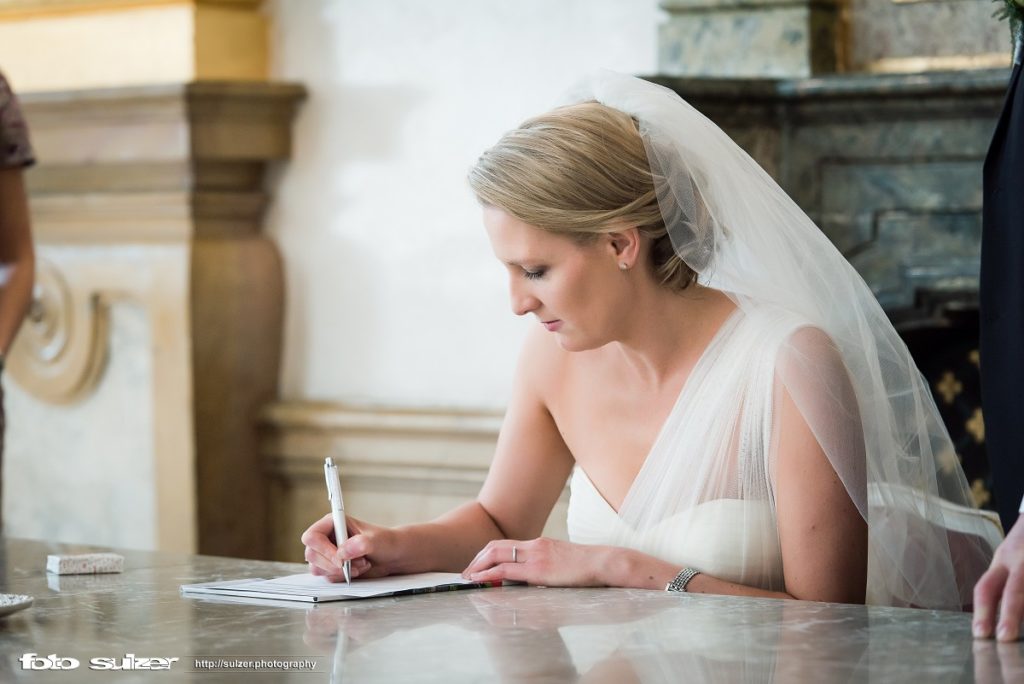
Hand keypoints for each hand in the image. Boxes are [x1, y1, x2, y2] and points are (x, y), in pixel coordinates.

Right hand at [300, 513, 404, 580]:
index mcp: (333, 523)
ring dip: (339, 572)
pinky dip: (342, 577)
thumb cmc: (386, 542)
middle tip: (352, 565)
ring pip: (317, 568)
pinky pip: (327, 577)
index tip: (340, 560)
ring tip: (360, 564)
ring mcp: (328, 553)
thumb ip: (361, 544)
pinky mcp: (332, 567)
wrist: (393, 556)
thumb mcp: (377, 540)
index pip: (312, 536)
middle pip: (311, 555)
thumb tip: (343, 551)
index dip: (323, 550)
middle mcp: (327, 537)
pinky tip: (357, 570)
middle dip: (333, 564)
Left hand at [460, 537, 611, 586]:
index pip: (505, 544)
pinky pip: (506, 570)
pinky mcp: (539, 569)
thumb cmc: (587, 567)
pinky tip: (481, 580)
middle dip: (477, 558)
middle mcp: (534, 545)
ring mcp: (536, 556)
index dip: (487, 554)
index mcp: (539, 543)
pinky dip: (489, 574)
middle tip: (466, 572)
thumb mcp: (562, 562)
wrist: (603, 563)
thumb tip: (533, 578)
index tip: (477, 565)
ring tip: (468, 577)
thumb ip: (545, 566)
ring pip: (497, 555)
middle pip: (495, 546)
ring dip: (479, 566)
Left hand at [974, 518, 1023, 639]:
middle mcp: (1021, 560)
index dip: (982, 612)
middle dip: (1010, 616)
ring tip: (1022, 636)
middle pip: (1014, 590)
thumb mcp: (1010, 558)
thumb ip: (1006, 584)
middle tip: (1004, 638)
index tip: (981, 634)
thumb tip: (1002, 621)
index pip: (987, 587)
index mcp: (1004, 560)